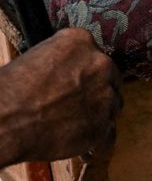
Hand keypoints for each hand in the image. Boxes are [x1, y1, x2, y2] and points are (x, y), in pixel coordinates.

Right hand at [0, 29, 121, 166]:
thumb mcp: (35, 57)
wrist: (5, 120)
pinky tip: (77, 138)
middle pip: (109, 77)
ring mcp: (107, 96)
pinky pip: (108, 131)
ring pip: (112, 104)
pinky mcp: (105, 126)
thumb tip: (70, 72)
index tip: (74, 78)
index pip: (92, 52)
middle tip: (73, 101)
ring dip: (97, 111)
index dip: (83, 69)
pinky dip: (95, 136)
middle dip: (95, 89)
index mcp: (80, 42)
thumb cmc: (9, 90)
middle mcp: (100, 65)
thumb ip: (63, 61)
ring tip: (70, 120)